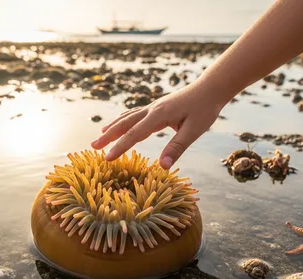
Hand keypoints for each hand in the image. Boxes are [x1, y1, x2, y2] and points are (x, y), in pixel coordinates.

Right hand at [91, 82, 226, 168]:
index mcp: (159, 115)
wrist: (211, 88)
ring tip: (99, 136)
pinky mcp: (157, 107)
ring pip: (127, 117)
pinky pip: (134, 114)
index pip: (134, 134)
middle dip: (108, 136)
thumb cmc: (205, 108)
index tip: (107, 159)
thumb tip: (163, 166)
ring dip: (112, 127)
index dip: (119, 147)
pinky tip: (119, 124)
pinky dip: (123, 120)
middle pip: (125, 124)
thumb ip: (177, 147)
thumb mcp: (194, 130)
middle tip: (92, 147)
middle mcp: (152, 109)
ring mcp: (153, 107)